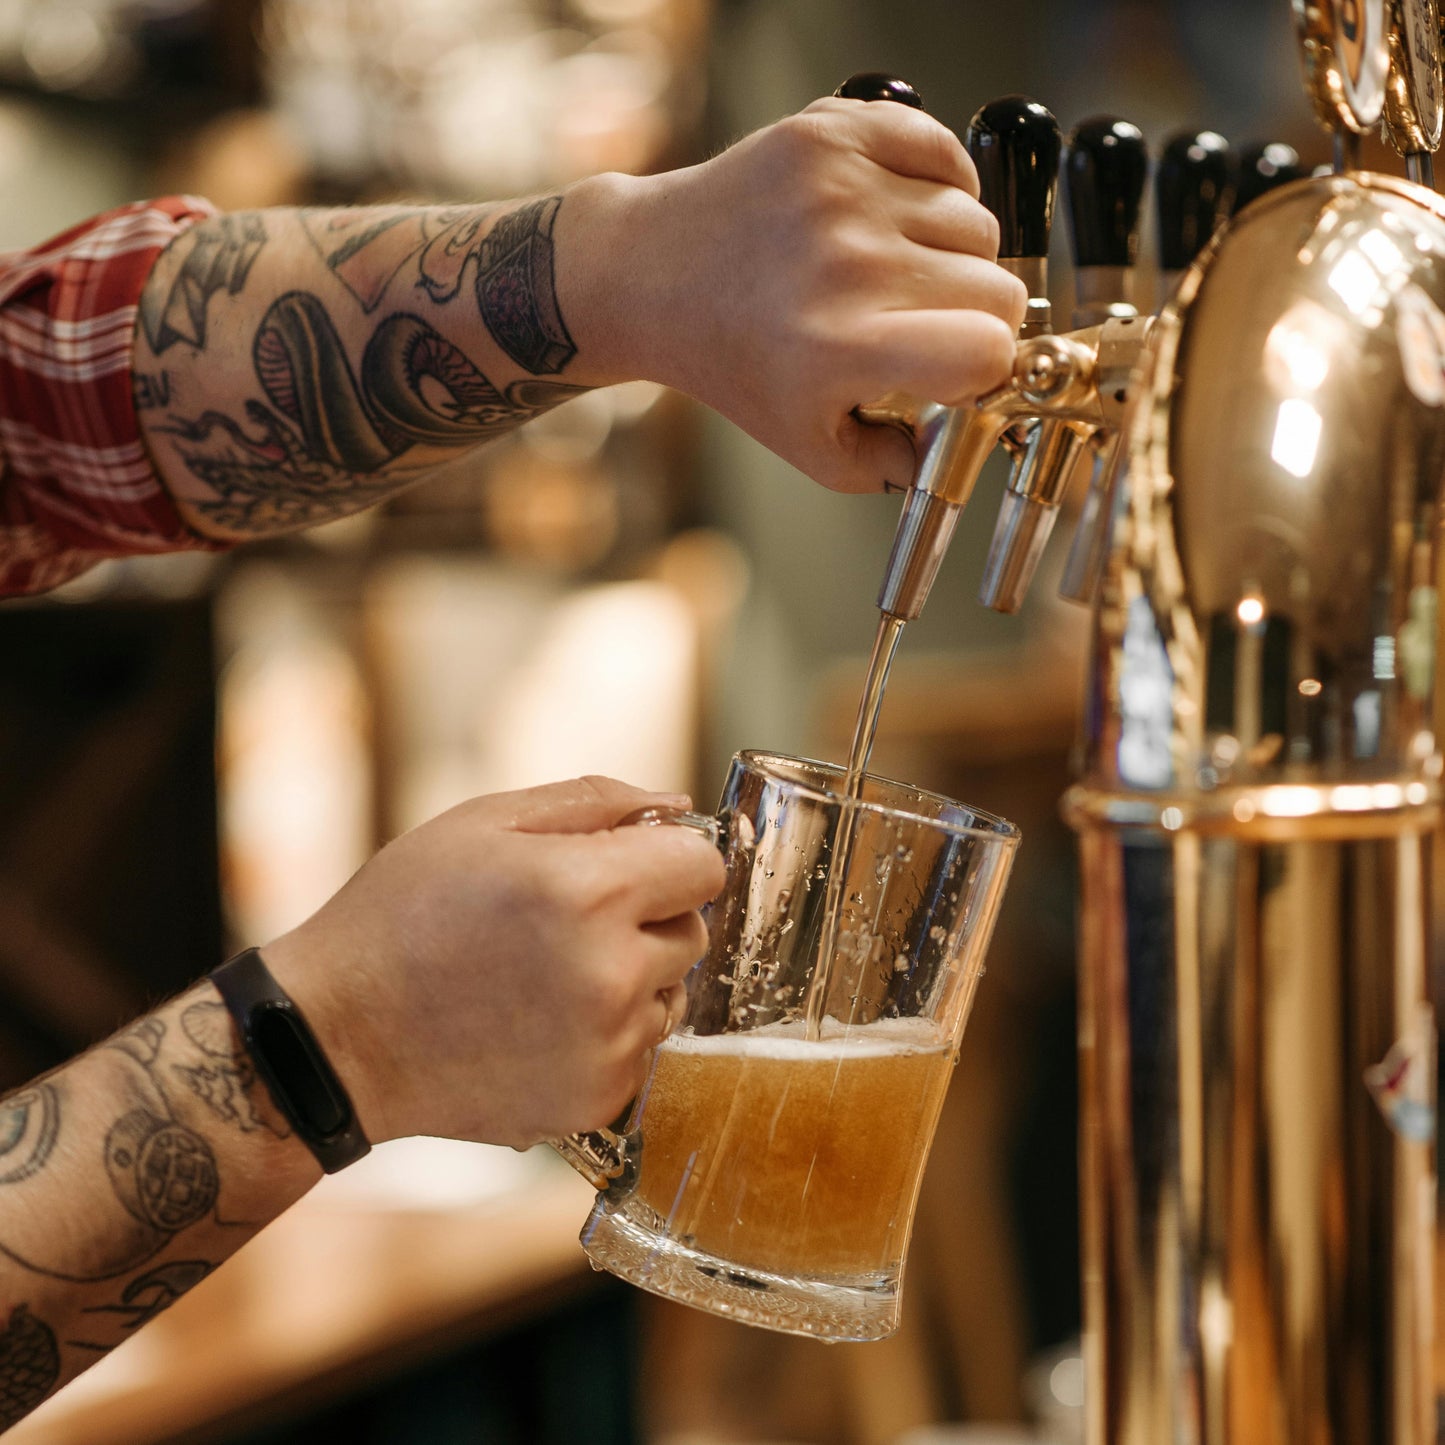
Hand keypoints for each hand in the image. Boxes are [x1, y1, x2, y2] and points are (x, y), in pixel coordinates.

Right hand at [260, 777, 724, 1149]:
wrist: (336, 1037)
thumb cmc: (402, 913)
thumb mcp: (484, 822)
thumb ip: (594, 802)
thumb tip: (677, 804)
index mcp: (590, 890)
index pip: (704, 865)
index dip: (670, 857)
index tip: (630, 864)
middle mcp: (612, 971)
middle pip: (693, 929)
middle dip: (648, 916)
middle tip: (569, 920)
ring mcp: (608, 1044)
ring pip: (671, 992)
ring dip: (633, 978)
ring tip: (547, 975)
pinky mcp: (597, 1099)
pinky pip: (642, 1049)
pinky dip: (609, 1034)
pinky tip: (540, 1022)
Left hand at [562, 96, 1026, 492]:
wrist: (653, 275)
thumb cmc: (733, 362)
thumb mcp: (806, 444)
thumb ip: (889, 465)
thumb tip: (950, 452)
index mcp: (843, 346)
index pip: (988, 348)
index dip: (985, 367)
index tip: (956, 372)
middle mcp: (848, 262)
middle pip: (997, 286)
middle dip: (974, 317)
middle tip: (922, 325)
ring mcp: (843, 189)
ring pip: (977, 220)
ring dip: (953, 255)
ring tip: (897, 273)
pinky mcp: (834, 133)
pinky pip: (945, 150)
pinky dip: (939, 183)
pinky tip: (899, 217)